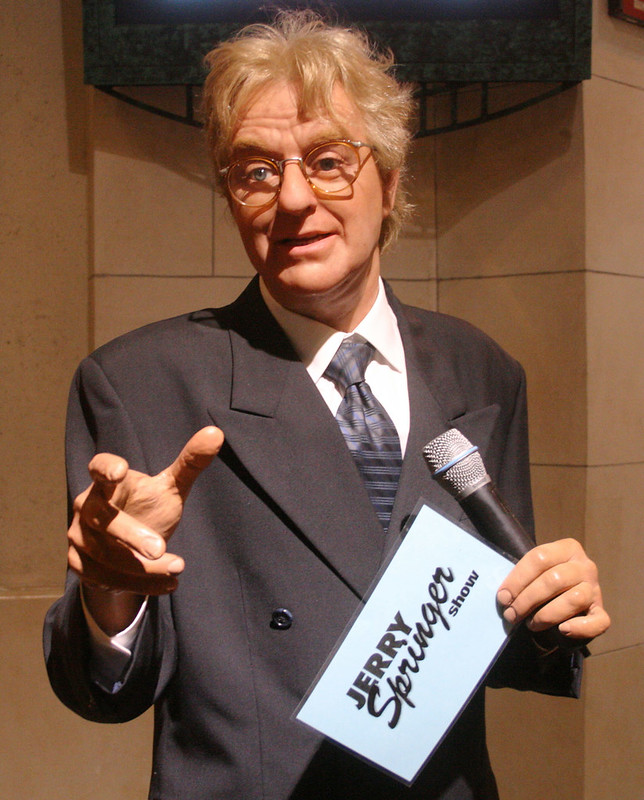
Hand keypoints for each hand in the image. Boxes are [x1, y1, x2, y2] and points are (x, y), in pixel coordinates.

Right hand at [67, 426, 223, 628]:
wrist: (129, 548)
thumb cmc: (149, 507)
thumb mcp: (172, 487)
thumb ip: (190, 462)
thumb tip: (216, 433)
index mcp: (107, 481)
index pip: (99, 467)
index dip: (106, 468)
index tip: (119, 470)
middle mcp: (87, 506)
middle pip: (104, 519)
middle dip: (131, 535)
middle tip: (161, 548)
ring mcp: (79, 537)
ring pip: (106, 556)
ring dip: (142, 568)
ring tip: (178, 568)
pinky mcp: (80, 566)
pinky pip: (106, 579)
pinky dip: (139, 585)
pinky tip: (167, 584)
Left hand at [496, 538, 609, 642]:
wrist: (564, 602)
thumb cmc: (543, 583)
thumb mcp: (534, 573)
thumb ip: (521, 580)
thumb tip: (504, 597)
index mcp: (567, 548)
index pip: (540, 558)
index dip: (518, 579)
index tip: (503, 597)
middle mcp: (585, 566)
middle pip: (554, 579)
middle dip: (527, 600)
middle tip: (511, 614)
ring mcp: (595, 589)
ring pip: (574, 599)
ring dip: (546, 615)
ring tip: (531, 624)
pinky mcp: (601, 612)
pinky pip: (597, 622)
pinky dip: (579, 628)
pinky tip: (563, 630)